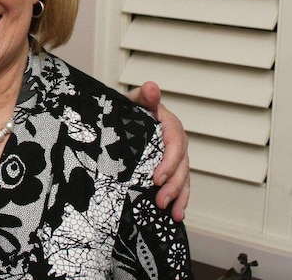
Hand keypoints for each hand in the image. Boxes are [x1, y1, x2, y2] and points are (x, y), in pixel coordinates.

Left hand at [128, 81, 189, 220]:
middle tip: (160, 200)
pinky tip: (175, 214)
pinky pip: (180, 184)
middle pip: (181, 164)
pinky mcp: (170, 168)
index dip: (169, 161)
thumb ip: (143, 96)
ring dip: (179, 196)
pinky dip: (180, 199)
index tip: (156, 178)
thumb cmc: (126, 110)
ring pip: (183, 177)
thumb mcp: (131, 101)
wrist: (120, 118)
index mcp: (168, 124)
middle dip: (173, 184)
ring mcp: (174, 156)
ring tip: (172, 213)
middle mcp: (175, 141)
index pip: (174, 143)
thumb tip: (152, 87)